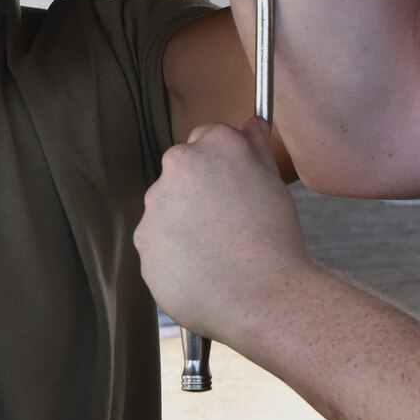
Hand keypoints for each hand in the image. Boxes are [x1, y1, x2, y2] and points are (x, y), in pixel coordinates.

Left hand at [136, 119, 315, 346]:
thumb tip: (252, 123)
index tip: (233, 188)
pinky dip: (174, 255)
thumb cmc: (275, 238)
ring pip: (166, 210)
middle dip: (198, 193)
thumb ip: (255, 148)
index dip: (221, 165)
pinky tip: (202, 271)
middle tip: (228, 223)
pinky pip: (158, 245)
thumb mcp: (273, 183)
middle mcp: (177, 167)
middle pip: (182, 173)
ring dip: (183, 224)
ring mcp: (155, 206)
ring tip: (216, 253)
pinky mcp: (143, 244)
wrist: (263, 296)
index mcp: (213, 145)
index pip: (206, 137)